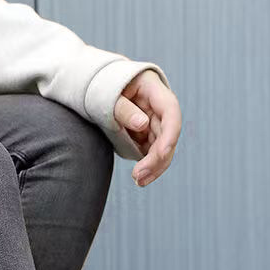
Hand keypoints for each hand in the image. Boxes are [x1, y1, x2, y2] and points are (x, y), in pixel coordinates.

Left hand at [114, 69, 181, 186]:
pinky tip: (139, 178)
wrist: (99, 90)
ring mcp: (155, 123)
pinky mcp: (148, 136)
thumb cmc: (104, 88)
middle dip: (156, 158)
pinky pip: (153, 153)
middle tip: (139, 176)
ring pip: (163, 148)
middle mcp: (159, 108)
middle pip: (168, 135)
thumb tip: (141, 124)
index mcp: (154, 89)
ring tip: (138, 181)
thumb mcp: (109, 95)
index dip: (170, 133)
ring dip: (154, 167)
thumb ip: (124, 109)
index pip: (170, 111)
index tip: (162, 153)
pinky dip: (148, 167)